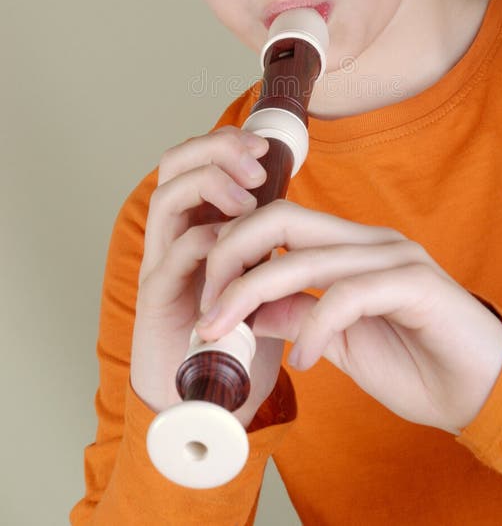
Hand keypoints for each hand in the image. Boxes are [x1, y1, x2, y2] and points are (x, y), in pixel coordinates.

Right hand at [130, 126, 282, 426]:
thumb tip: (301, 213)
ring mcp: (161, 264)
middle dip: (215, 148)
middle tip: (256, 158)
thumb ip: (267, 247)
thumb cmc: (236, 339)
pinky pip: (174, 254)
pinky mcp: (156, 299)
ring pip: (167, 198)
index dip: (225, 141)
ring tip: (248, 198)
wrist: (204, 404)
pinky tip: (234, 245)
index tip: (265, 145)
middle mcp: (172, 236)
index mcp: (195, 225)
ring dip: (210, 184)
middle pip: (174, 164)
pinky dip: (206, 240)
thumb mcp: (258, 280)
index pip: (197, 159)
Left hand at [196, 200, 501, 434]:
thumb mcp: (337, 341)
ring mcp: (394, 257)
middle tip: (205, 308)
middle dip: (231, 255)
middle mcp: (370, 240)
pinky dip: (314, 328)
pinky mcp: (416, 284)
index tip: (204, 295)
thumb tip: (247, 310)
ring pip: (307, 256)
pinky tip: (303, 360)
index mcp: (350, 246)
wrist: (483, 390)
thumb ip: (295, 315)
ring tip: (226, 334)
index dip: (232, 248)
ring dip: (253, 294)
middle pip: (282, 218)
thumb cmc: (415, 363)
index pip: (277, 221)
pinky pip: (349, 296)